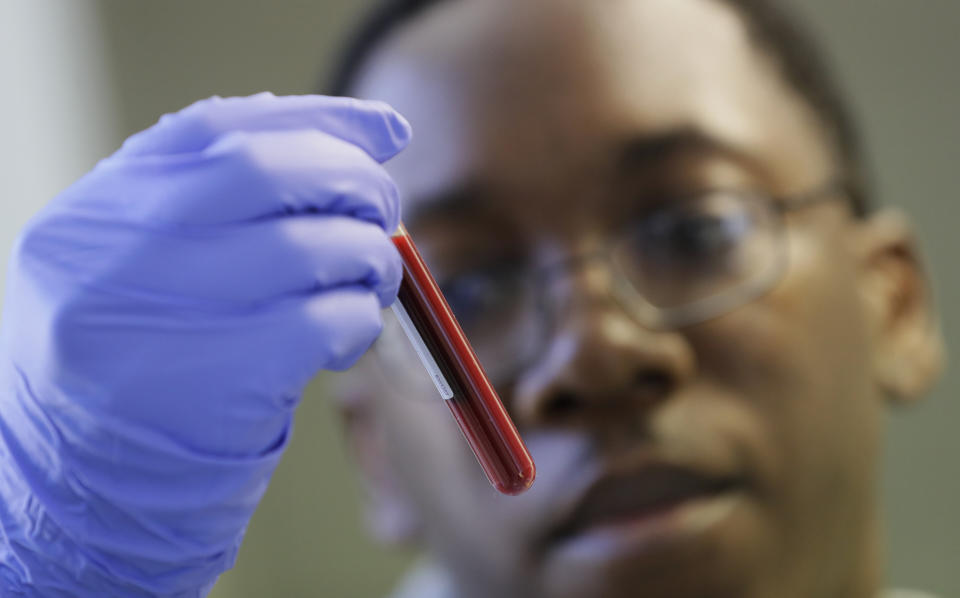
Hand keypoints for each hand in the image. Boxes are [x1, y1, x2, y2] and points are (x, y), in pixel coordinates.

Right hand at [0, 93, 409, 595]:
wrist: (90, 494)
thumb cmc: (142, 368)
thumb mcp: (142, 274)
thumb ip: (220, 212)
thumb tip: (351, 151)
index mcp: (95, 214)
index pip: (219, 129)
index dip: (318, 119)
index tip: (386, 131)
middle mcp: (112, 256)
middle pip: (267, 171)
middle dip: (353, 180)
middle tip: (386, 210)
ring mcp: (157, 321)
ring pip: (308, 247)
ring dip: (369, 257)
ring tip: (372, 281)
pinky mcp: (215, 383)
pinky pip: (324, 323)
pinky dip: (360, 319)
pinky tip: (351, 335)